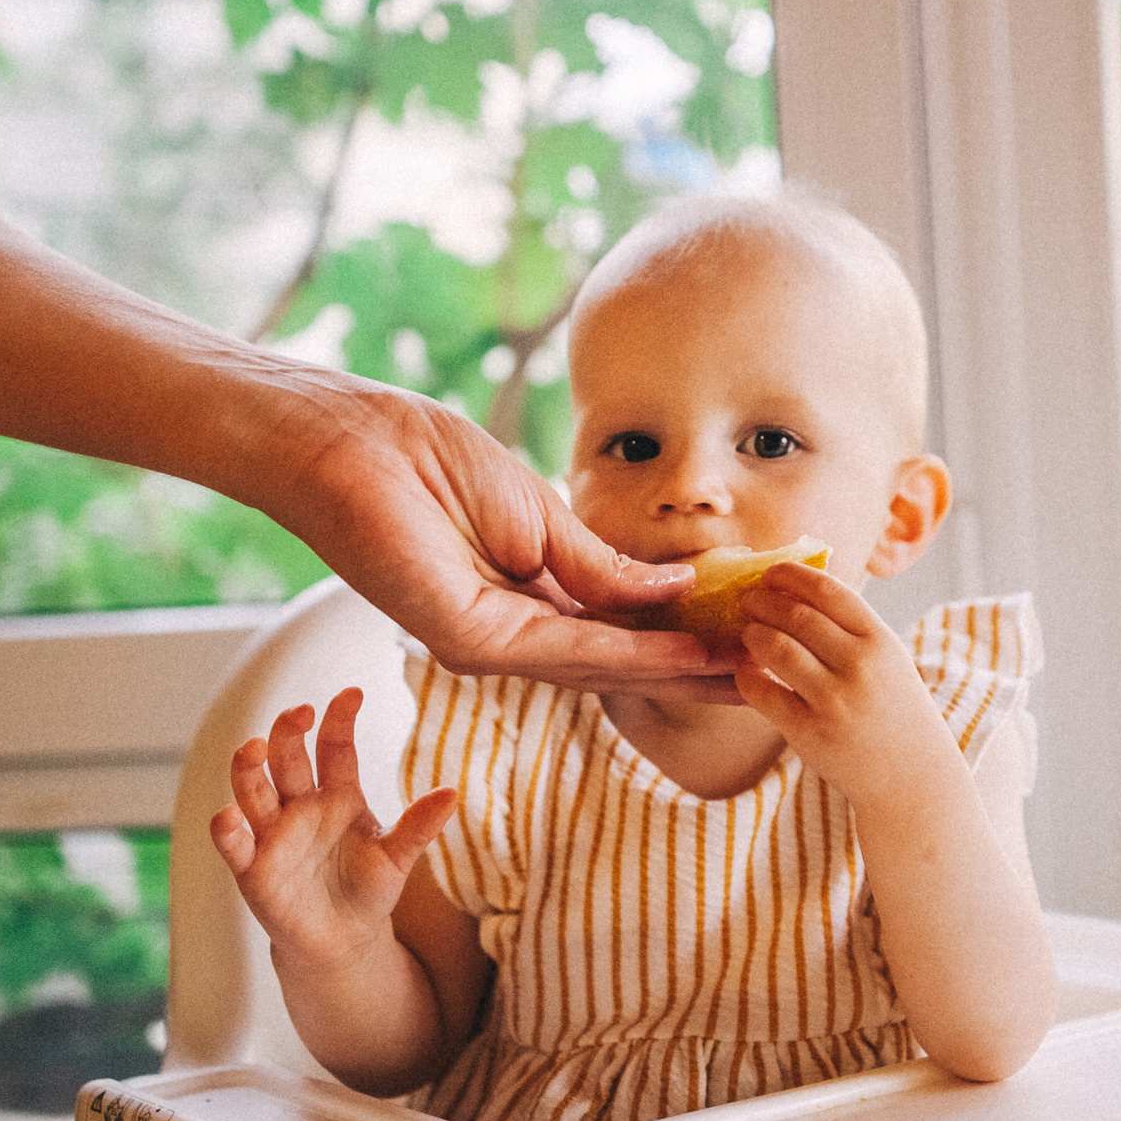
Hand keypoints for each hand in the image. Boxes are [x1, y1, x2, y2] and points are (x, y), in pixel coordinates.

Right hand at [210, 688, 458, 963]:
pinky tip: (228, 815)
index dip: (340, 719)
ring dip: (248, 768)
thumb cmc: (368, 888)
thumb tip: (451, 794)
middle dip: (289, 732)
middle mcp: (301, 806)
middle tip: (299, 713)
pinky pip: (234, 843)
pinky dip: (227, 828)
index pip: (335, 747)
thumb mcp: (397, 857)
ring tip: (254, 749)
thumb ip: (418, 827)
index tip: (353, 694)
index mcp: (338, 794)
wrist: (343, 941)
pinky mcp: (252, 867)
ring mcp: (273, 833)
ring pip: (253, 790)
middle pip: (288, 759)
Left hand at [282, 381, 747, 701]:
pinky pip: (567, 648)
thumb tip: (674, 594)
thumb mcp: (539, 512)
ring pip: (602, 665)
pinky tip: (687, 651)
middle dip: (695, 671)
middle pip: (619, 663)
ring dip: (680, 670)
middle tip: (772, 676)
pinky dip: (632, 652)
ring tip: (751, 669)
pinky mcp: (469, 636)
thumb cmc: (425, 461)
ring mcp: (488, 642)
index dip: (683, 639)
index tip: (748, 638)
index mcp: (525, 598)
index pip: (618, 632)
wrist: (348, 444)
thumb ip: (601, 564)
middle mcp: (510, 633)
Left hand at [733, 561, 959, 803]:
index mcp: (881, 641)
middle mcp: (859, 666)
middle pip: (796, 615)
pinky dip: (746, 676)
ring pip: (775, 648)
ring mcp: (834, 700)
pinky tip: (745, 671)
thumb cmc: (893, 711)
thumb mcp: (888, 660)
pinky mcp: (810, 732)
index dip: (791, 575)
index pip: (828, 590)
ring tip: (747, 632)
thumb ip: (851, 626)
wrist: (911, 778)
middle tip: (748, 601)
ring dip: (752, 633)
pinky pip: (763, 693)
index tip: (771, 574)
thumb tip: (798, 587)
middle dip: (763, 602)